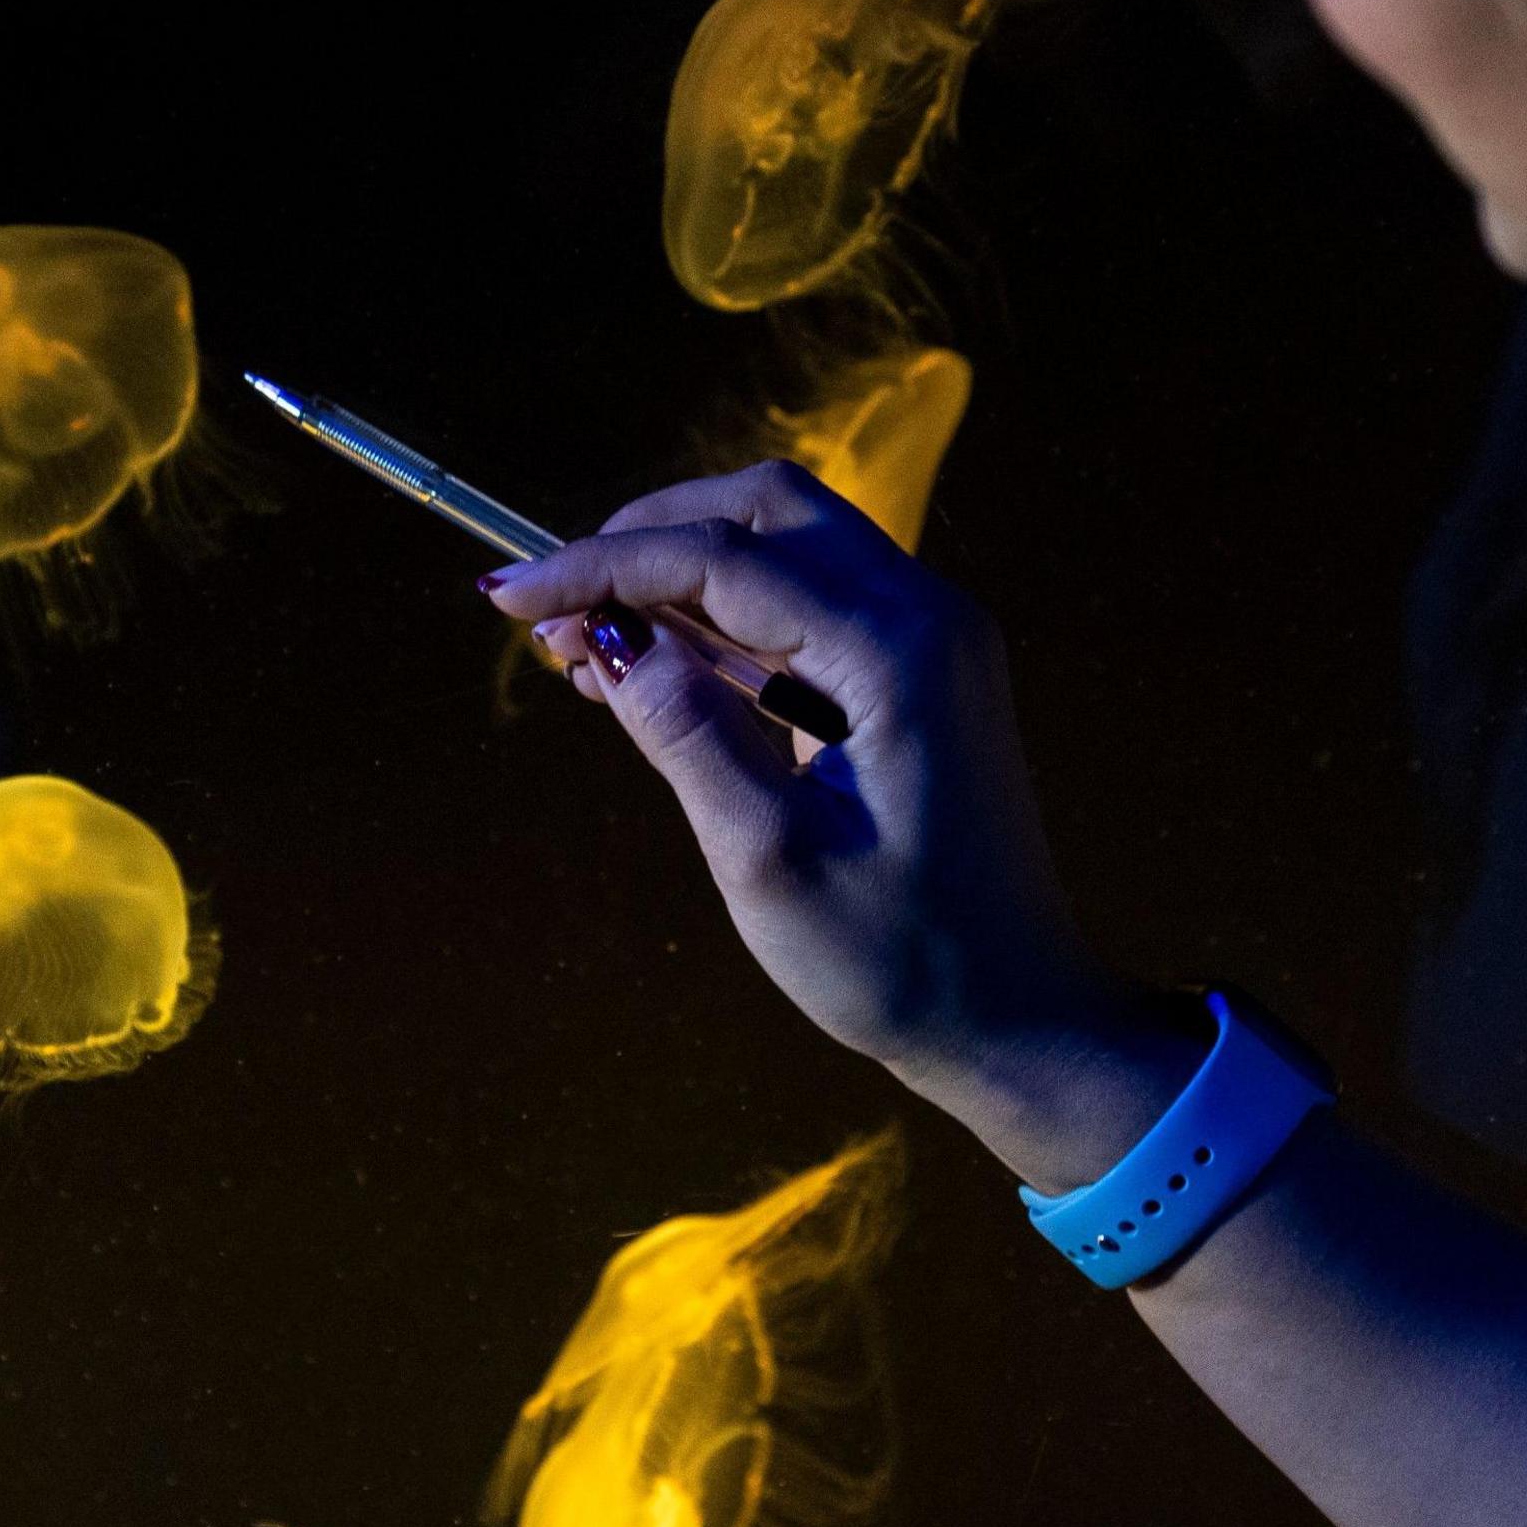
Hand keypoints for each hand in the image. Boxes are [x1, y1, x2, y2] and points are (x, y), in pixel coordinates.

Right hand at [482, 462, 1196, 1181]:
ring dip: (680, 573)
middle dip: (646, 538)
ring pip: (786, 546)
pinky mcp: (919, 673)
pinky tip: (652, 667)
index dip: (603, 566)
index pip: (722, 560)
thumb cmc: (903, 960)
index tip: (507, 597)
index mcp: (896, 653)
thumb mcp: (770, 860)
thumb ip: (686, 736)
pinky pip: (808, 605)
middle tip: (553, 609)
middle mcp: (925, 616)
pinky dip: (724, 617)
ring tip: (584, 644)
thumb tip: (609, 641)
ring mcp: (931, 639)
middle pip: (765, 509)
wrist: (1019, 1017)